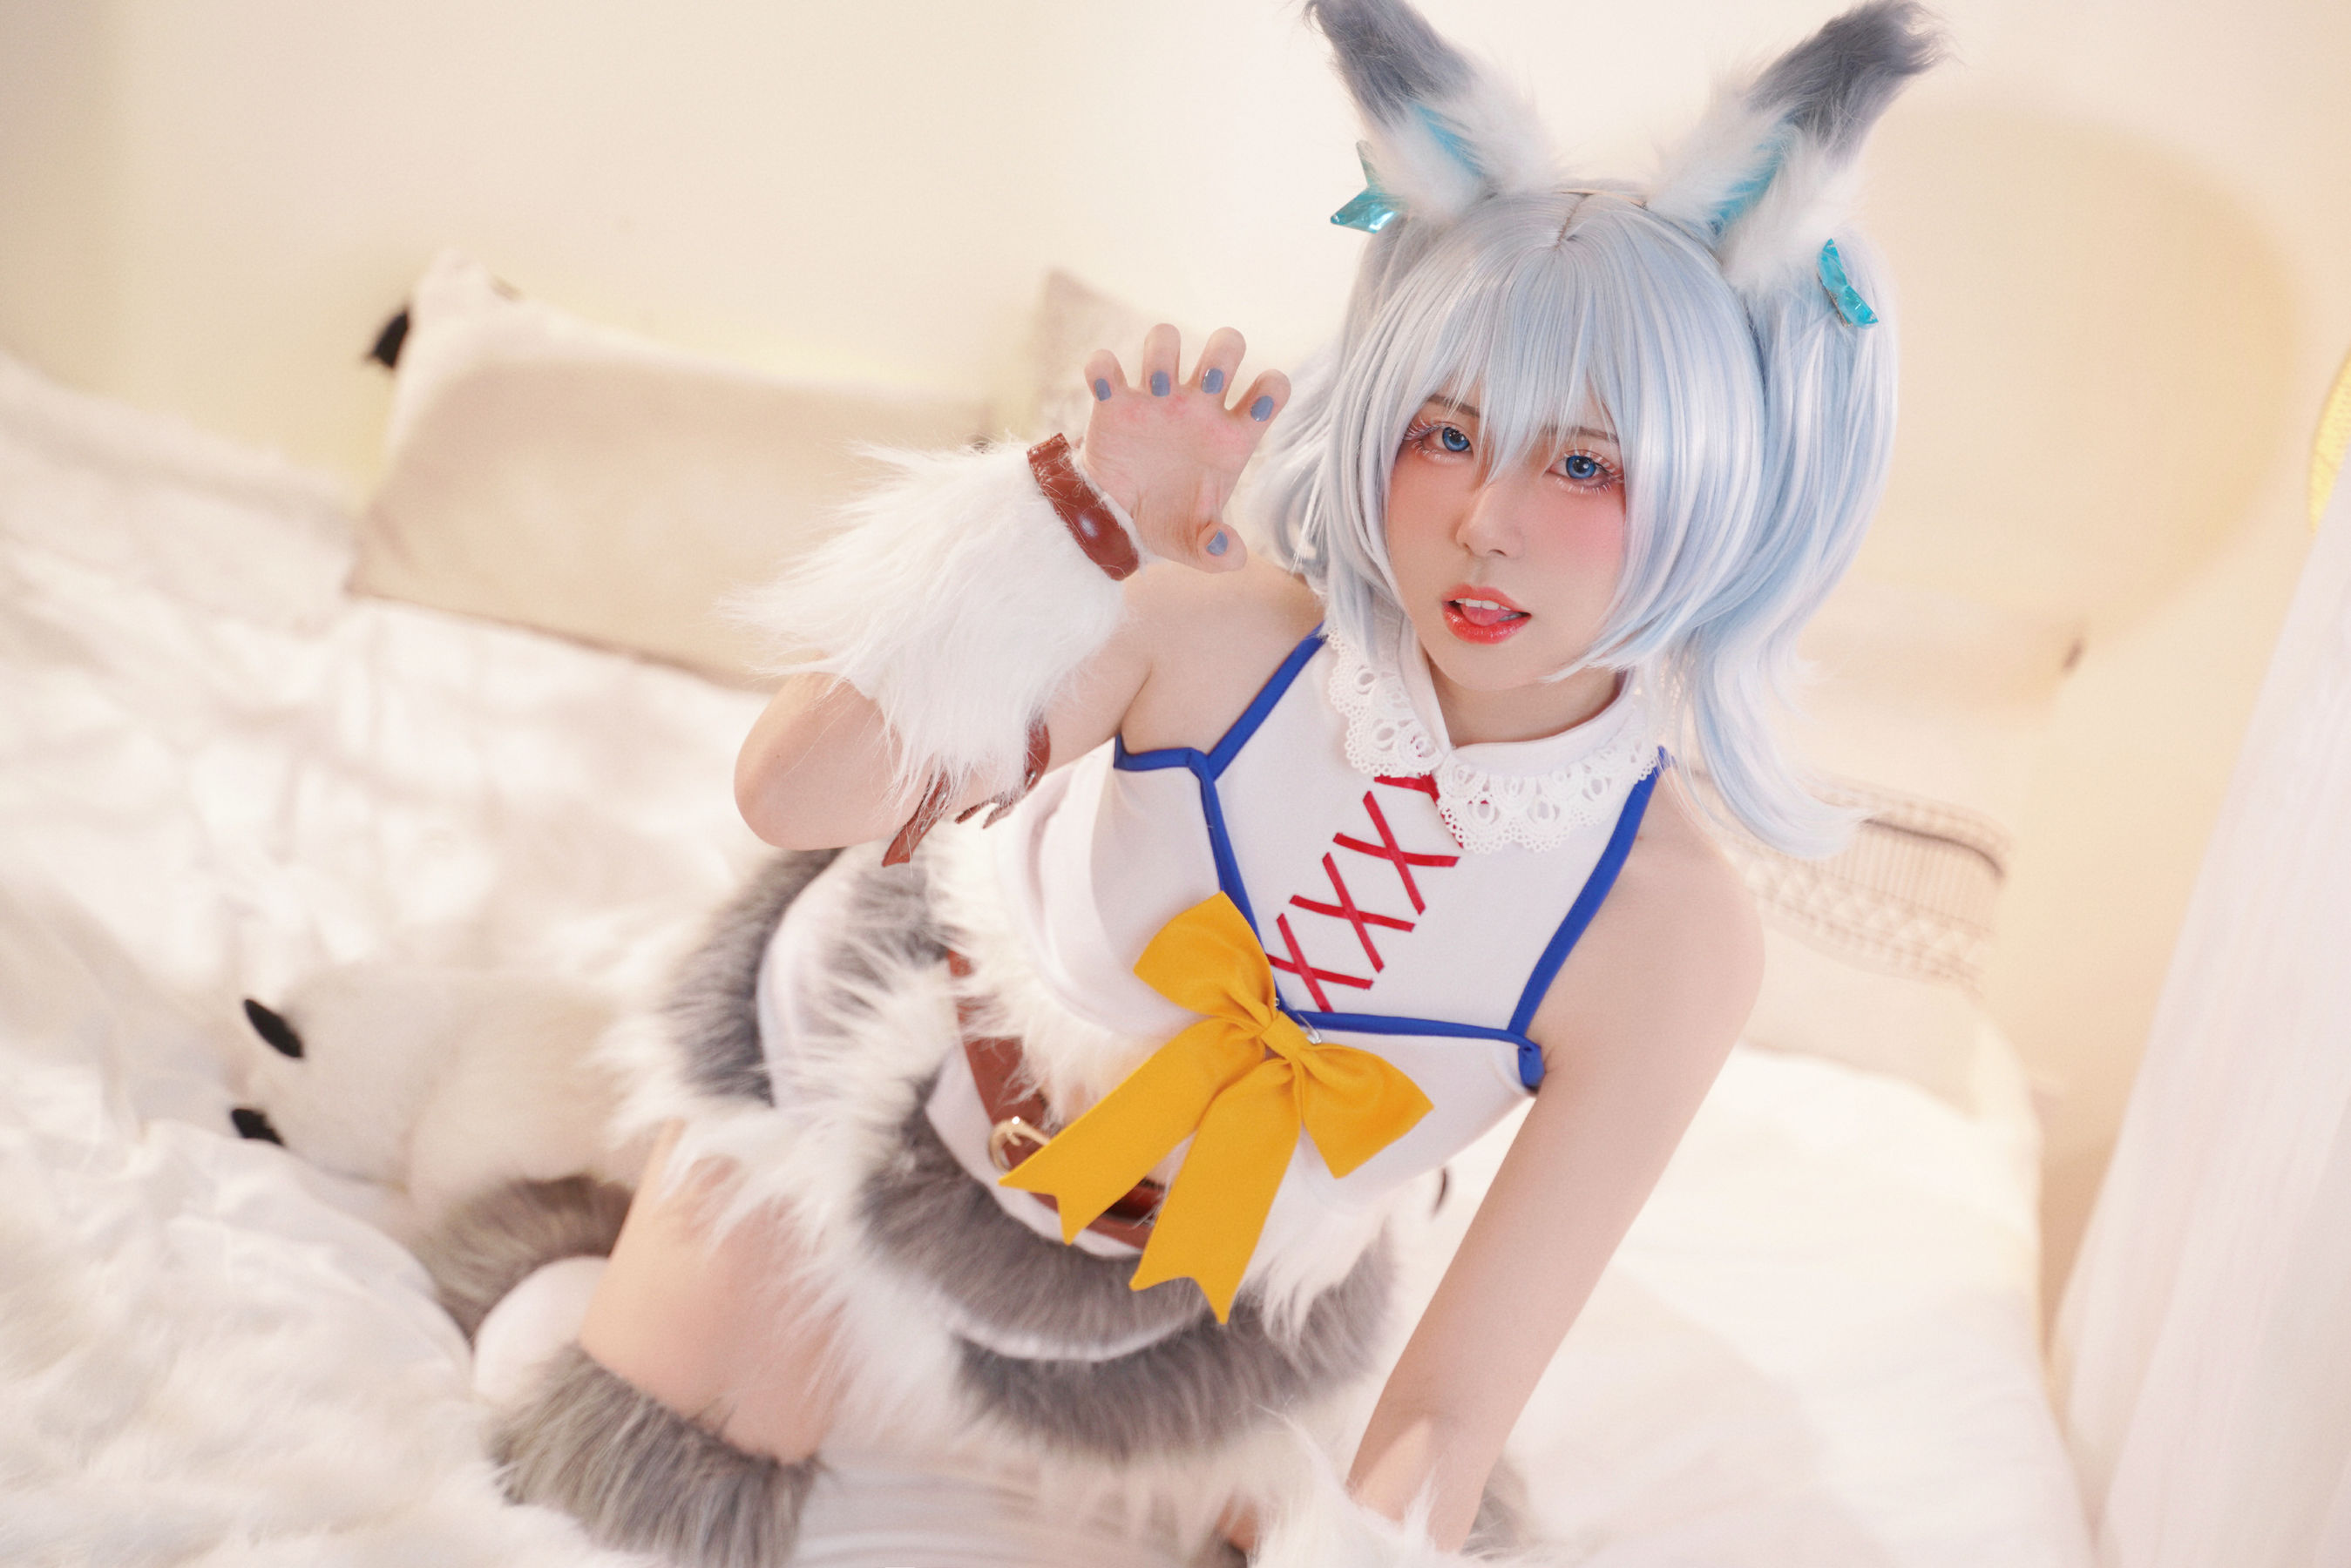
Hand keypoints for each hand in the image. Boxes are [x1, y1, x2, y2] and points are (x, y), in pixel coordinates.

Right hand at [1076, 325, 1289, 573]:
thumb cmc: (1167, 522)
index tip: (1257, 409)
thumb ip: (1218, 554)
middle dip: (1221, 355)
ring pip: (1165, 339)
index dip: (1272, 388)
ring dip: (1162, 353)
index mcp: (1230, 436)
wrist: (1116, 523)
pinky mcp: (1113, 401)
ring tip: (1157, 389)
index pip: (1270, 389)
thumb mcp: (1194, 548)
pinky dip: (1102, 368)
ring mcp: (1155, 399)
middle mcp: (1198, 407)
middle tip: (1208, 387)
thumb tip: (1227, 549)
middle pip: (1225, 346)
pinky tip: (1104, 391)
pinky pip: (1106, 365)